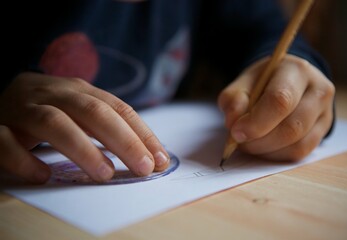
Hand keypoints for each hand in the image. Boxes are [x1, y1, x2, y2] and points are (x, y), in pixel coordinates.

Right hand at [0, 72, 169, 182]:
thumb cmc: (47, 107)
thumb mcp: (78, 109)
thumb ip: (104, 126)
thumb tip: (146, 153)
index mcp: (79, 91)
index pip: (118, 109)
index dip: (142, 133)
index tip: (161, 159)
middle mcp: (54, 94)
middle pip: (93, 112)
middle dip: (123, 140)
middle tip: (144, 168)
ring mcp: (24, 108)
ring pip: (54, 122)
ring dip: (83, 148)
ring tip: (105, 173)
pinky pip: (6, 141)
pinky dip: (25, 159)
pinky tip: (44, 175)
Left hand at [218, 54, 334, 160]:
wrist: (285, 83)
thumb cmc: (262, 83)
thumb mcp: (243, 83)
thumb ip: (233, 99)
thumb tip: (234, 122)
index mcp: (296, 70)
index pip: (280, 100)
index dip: (256, 121)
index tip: (236, 132)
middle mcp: (318, 91)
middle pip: (292, 126)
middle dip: (259, 140)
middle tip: (239, 141)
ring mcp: (324, 113)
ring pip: (297, 144)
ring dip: (266, 150)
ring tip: (249, 143)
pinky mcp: (323, 131)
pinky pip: (300, 152)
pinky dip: (276, 155)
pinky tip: (263, 147)